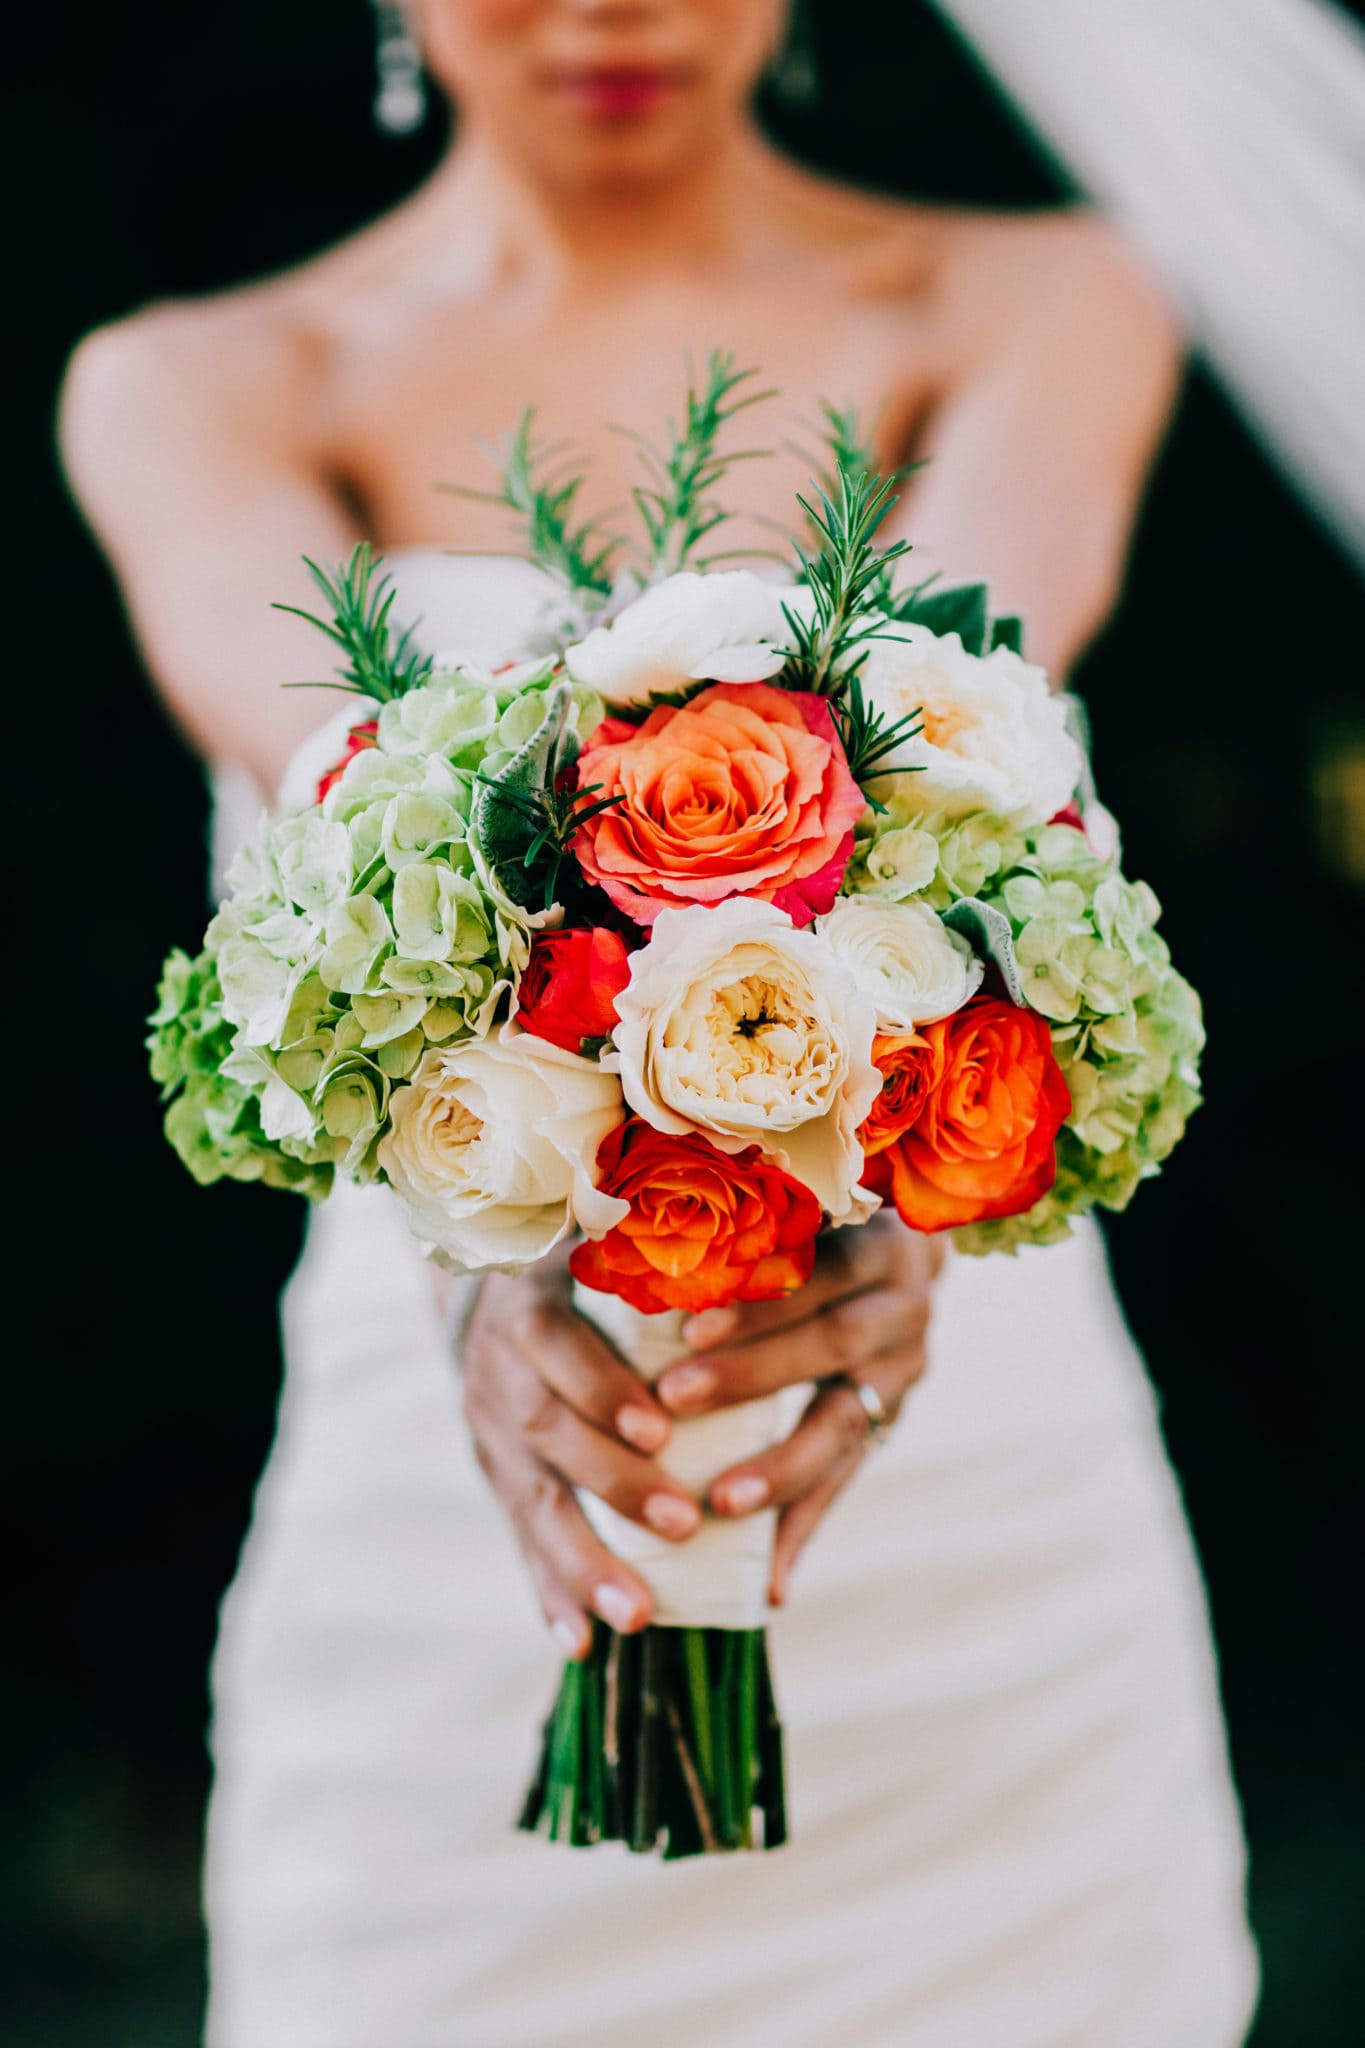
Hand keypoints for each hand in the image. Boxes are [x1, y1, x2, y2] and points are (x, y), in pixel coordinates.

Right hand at [457, 1246, 700, 1658]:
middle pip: (545, 1433)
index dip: (602, 1389)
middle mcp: (499, 1369)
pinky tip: (580, 1642)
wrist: (496, 1288)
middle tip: (682, 1522)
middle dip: (612, 1484)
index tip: (659, 1431)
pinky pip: (519, 1541)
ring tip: (638, 1612)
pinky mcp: (496, 1477)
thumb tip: (760, 1262)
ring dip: (582, 1561)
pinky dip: (549, 1593)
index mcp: (530, 1306)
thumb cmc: (589, 1267)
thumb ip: (661, 1264)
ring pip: (530, 1502)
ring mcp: (490, 1429)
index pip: (556, 1345)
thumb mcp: (606, 1250)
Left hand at [653, 1214, 942, 1605]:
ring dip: (780, 1469)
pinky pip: (846, 1482)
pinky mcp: (887, 1425)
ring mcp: (901, 1373)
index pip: (818, 1268)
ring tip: (721, 1505)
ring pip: (843, 1426)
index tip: (688, 1325)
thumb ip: (738, 1226)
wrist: (894, 1255)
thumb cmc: (806, 1230)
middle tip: (674, 1398)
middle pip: (830, 1344)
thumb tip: (623, 1226)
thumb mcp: (792, 1214)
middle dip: (751, 1375)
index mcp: (875, 1246)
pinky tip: (772, 1584)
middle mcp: (901, 1310)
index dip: (755, 1299)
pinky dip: (803, 1530)